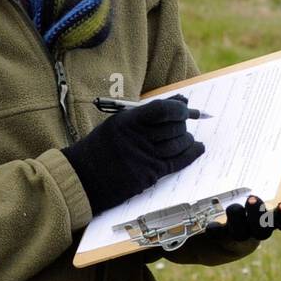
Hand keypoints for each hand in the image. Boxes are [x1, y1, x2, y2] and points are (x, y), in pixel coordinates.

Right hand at [63, 95, 204, 215]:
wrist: (82, 179)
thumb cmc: (99, 149)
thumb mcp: (117, 123)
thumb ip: (146, 113)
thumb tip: (181, 101)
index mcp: (126, 122)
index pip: (161, 109)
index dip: (178, 108)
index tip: (184, 108)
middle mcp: (136, 139)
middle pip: (173, 127)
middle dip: (183, 124)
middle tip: (183, 124)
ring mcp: (143, 159)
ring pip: (178, 145)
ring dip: (187, 140)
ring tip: (186, 138)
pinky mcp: (148, 176)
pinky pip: (177, 163)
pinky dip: (191, 154)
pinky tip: (198, 148)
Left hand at [204, 149, 280, 242]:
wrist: (233, 210)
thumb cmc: (265, 190)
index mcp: (277, 216)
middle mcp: (259, 228)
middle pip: (263, 230)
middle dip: (258, 216)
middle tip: (253, 198)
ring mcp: (239, 232)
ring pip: (240, 233)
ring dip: (237, 220)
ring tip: (234, 206)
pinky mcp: (219, 233)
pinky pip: (217, 236)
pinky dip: (214, 230)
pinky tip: (211, 224)